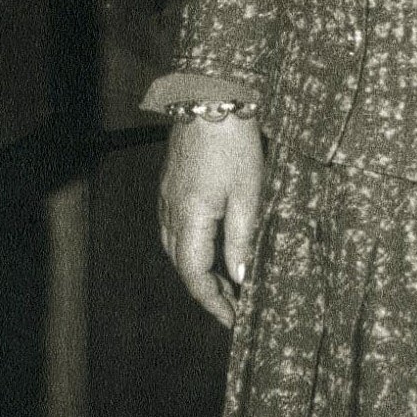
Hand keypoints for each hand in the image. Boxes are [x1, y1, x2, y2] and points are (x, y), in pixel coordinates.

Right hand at [157, 114, 265, 328]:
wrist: (210, 97)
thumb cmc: (233, 141)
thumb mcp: (249, 193)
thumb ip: (242, 238)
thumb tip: (241, 276)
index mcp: (190, 217)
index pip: (195, 275)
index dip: (214, 303)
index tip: (233, 319)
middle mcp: (171, 210)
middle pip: (182, 265)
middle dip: (206, 291)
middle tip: (234, 307)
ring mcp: (167, 196)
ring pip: (174, 247)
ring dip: (197, 270)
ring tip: (224, 282)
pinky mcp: (170, 184)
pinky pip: (173, 227)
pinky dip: (190, 247)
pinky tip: (209, 245)